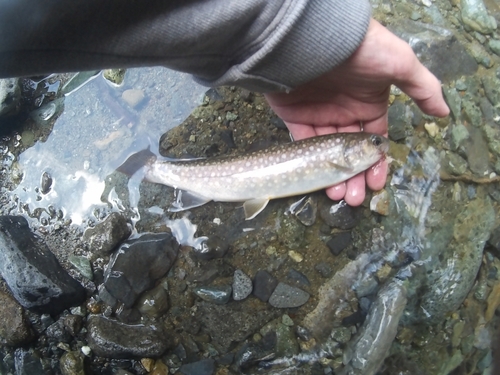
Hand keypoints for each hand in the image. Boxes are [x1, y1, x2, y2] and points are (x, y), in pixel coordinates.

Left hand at [265, 19, 448, 205]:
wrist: (317, 39)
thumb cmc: (362, 51)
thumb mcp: (400, 65)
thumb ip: (423, 89)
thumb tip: (444, 113)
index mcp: (368, 104)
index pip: (374, 140)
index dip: (376, 163)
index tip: (377, 183)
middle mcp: (344, 112)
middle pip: (350, 153)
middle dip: (354, 177)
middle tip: (356, 198)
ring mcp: (319, 115)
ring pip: (328, 154)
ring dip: (335, 177)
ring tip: (340, 196)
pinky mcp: (295, 117)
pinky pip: (304, 144)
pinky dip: (312, 164)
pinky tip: (321, 182)